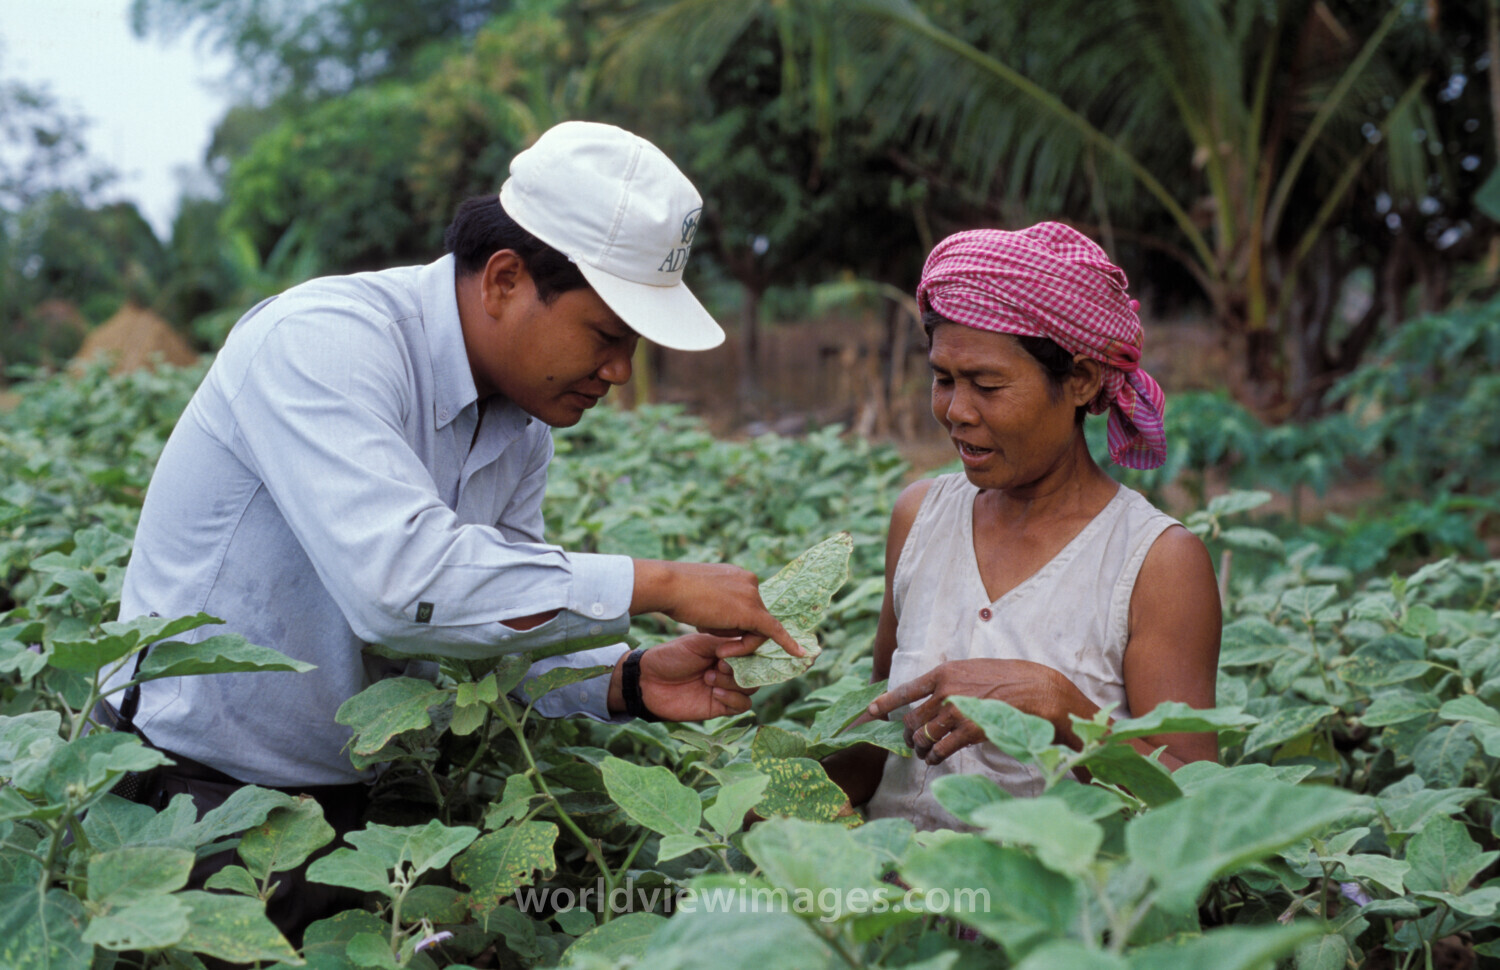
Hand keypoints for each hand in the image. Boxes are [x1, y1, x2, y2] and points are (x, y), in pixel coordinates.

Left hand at [626, 634, 760, 721]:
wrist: (649, 681)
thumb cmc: (671, 657)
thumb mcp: (698, 644)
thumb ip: (725, 645)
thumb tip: (747, 649)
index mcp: (726, 651)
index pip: (751, 652)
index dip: (747, 653)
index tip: (727, 653)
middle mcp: (729, 669)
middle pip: (755, 671)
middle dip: (740, 669)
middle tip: (719, 666)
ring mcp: (726, 688)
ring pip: (750, 689)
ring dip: (735, 684)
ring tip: (710, 678)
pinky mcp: (719, 706)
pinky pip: (742, 705)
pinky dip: (734, 699)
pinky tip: (715, 692)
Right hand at [631, 560, 805, 658]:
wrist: (669, 585)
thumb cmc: (676, 593)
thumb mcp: (702, 598)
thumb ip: (718, 607)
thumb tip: (723, 622)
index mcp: (739, 576)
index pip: (747, 605)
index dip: (736, 623)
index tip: (725, 630)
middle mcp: (751, 582)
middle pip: (754, 618)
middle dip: (735, 635)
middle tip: (717, 645)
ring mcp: (752, 595)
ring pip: (756, 629)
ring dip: (738, 643)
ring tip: (715, 644)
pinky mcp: (752, 611)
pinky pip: (773, 631)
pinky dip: (788, 643)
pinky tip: (801, 654)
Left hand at [866, 659, 1093, 765]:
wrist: (1037, 690)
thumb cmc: (1008, 678)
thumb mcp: (972, 668)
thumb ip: (949, 680)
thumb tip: (932, 693)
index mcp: (943, 673)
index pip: (904, 690)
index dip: (883, 703)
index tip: (869, 712)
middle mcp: (945, 692)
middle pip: (911, 720)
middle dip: (907, 734)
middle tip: (910, 741)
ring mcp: (956, 712)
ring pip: (922, 737)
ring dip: (919, 748)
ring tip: (923, 753)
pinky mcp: (969, 732)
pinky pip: (940, 750)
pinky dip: (933, 757)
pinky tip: (935, 759)